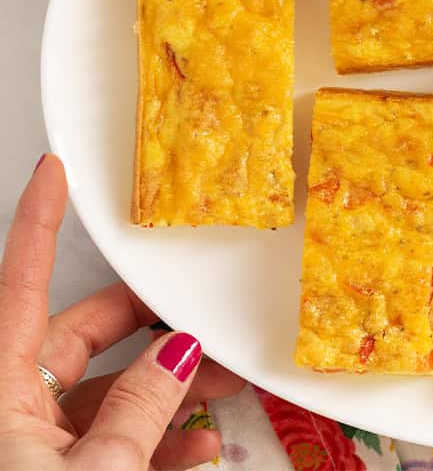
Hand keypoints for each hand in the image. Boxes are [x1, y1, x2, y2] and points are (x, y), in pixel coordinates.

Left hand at [0, 155, 244, 469]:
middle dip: (152, 330)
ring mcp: (33, 447)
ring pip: (107, 396)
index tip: (57, 173)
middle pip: (80, 340)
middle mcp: (9, 410)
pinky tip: (199, 452)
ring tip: (225, 391)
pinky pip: (113, 444)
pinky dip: (159, 445)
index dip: (37, 224)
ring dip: (169, 395)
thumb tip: (177, 358)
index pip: (19, 286)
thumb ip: (141, 412)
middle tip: (204, 320)